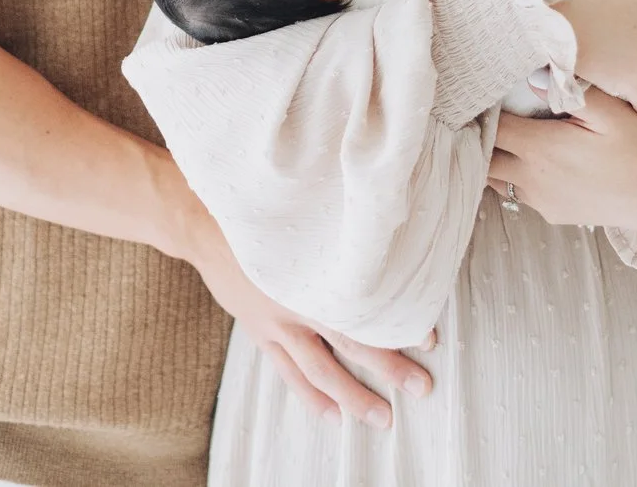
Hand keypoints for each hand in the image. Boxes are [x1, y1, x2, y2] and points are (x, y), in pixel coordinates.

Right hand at [178, 201, 433, 427]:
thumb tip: (386, 241)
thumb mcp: (306, 224)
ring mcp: (278, 323)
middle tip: (420, 386)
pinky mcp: (262, 333)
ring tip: (381, 415)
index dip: (397, 326)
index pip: (365, 306)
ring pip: (321, 370)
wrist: (206, 228)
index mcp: (314, 274)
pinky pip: (289, 372)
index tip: (429, 339)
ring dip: (352, 395)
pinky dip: (310, 396)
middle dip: (388, 367)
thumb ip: (338, 242)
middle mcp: (298, 303)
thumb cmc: (263, 220)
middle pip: (351, 343)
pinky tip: (331, 413)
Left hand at [486, 103, 636, 232]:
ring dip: (497, 158)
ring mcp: (542, 200)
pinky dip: (516, 177)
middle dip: (483, 136)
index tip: (485, 95)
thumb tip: (531, 76)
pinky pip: (520, 194)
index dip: (485, 110)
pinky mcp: (554, 213)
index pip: (492, 128)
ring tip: (508, 137)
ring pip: (497, 179)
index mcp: (540, 148)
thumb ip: (567, 91)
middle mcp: (533, 178)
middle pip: (486, 157)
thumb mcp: (608, 110)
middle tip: (488, 116)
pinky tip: (533, 160)